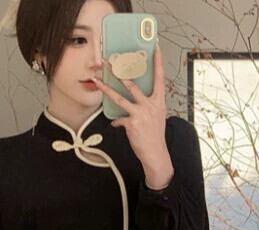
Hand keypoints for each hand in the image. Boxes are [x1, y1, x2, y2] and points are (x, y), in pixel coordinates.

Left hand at [93, 44, 171, 175]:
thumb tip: (136, 98)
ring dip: (107, 89)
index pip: (159, 78)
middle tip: (111, 62)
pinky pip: (119, 119)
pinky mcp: (132, 123)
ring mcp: (141, 113)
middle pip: (132, 84)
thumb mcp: (157, 116)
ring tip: (98, 81)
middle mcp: (150, 105)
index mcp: (158, 101)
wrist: (155, 153)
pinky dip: (116, 122)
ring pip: (120, 98)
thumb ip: (148, 104)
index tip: (156, 48)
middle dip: (120, 72)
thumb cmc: (155, 135)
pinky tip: (116, 124)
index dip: (158, 62)